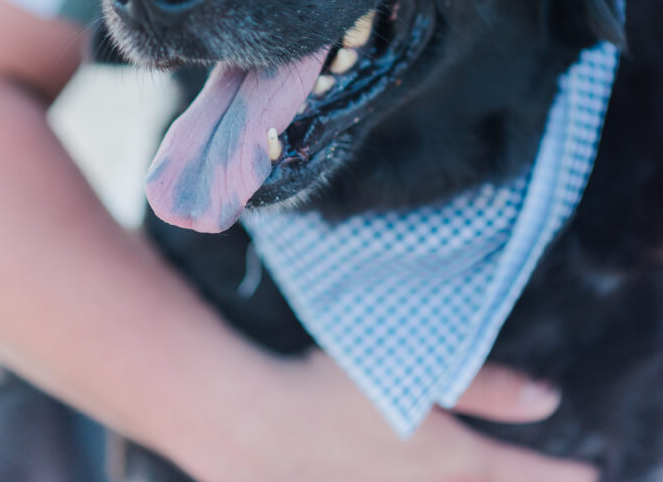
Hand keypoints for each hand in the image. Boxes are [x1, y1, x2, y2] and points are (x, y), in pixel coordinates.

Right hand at [175, 349, 596, 481]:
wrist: (250, 422)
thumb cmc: (333, 382)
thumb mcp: (417, 370)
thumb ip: (486, 385)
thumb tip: (549, 400)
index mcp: (445, 458)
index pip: (517, 473)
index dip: (557, 476)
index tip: (590, 476)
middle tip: (550, 479)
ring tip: (484, 477)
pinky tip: (415, 470)